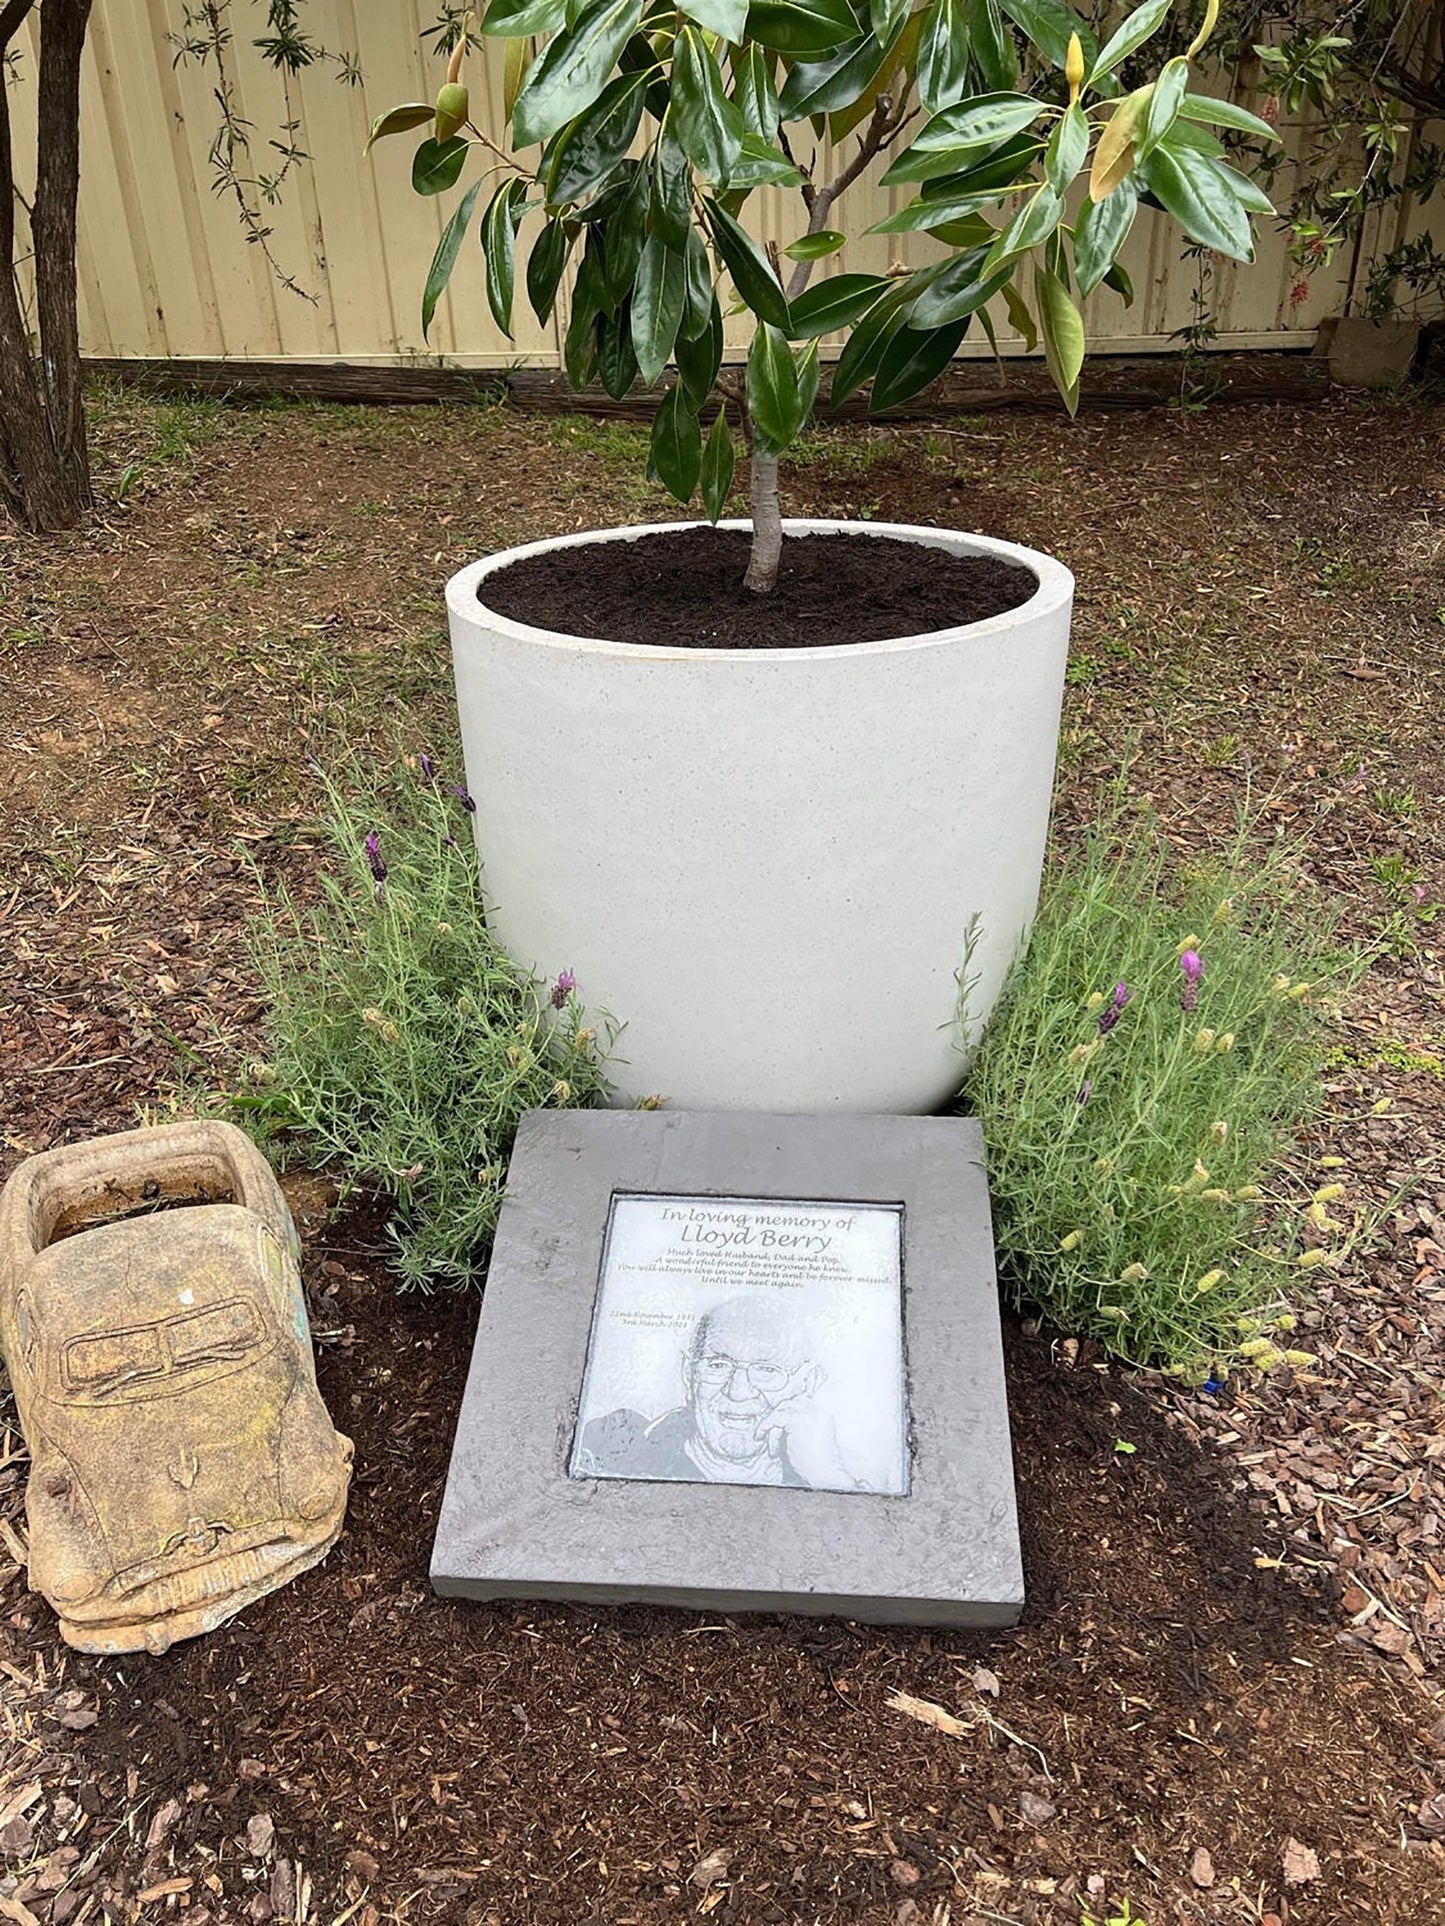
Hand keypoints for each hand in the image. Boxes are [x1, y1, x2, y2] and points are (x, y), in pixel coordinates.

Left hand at [759, 1367, 858, 1488]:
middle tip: (766, 1433)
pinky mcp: (799, 1419)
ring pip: (781, 1411)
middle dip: (776, 1418)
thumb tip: (777, 1426)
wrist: (826, 1474)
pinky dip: (766, 1426)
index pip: (800, 1403)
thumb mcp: (807, 1441)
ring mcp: (809, 1413)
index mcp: (823, 1414)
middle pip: (789, 1404)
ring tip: (771, 1447)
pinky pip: (776, 1418)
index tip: (775, 1426)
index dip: (785, 1413)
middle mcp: (818, 1410)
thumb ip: (796, 1430)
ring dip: (772, 1428)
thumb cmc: (817, 1466)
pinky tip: (760, 1434)